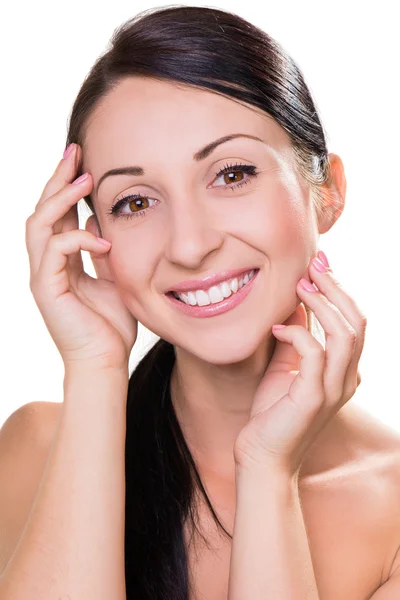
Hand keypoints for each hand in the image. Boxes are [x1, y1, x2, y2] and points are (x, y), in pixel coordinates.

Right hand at [26, 143, 137, 370]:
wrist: (105, 361)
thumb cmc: (110, 326)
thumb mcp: (113, 278)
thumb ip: (103, 252)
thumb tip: (100, 222)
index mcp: (62, 261)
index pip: (59, 214)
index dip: (68, 186)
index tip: (84, 160)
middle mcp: (47, 264)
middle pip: (43, 210)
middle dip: (58, 179)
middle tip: (75, 151)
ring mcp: (43, 276)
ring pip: (39, 224)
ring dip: (61, 198)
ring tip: (84, 178)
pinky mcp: (45, 289)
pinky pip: (55, 250)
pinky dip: (78, 238)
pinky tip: (104, 240)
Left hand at [233, 252, 366, 476]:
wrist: (262, 458)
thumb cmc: (272, 414)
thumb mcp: (285, 367)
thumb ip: (296, 337)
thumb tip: (294, 302)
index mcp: (344, 371)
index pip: (355, 322)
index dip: (340, 290)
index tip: (318, 265)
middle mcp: (346, 379)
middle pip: (358, 322)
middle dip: (336, 288)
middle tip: (313, 265)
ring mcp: (333, 390)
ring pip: (345, 335)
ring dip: (323, 304)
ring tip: (299, 286)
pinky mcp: (312, 399)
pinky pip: (314, 354)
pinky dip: (297, 334)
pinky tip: (275, 330)